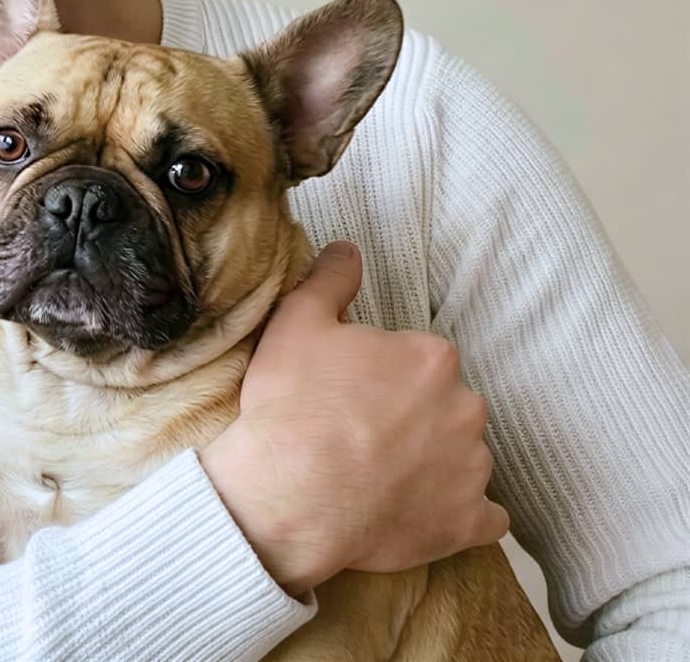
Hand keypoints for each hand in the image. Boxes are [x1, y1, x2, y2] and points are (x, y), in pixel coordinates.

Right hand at [202, 241, 508, 597]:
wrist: (289, 496)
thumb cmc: (292, 407)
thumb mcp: (295, 324)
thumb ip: (330, 280)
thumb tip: (348, 249)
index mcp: (432, 358)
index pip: (418, 360)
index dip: (380, 376)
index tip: (349, 393)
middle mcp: (466, 408)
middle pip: (445, 407)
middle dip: (413, 418)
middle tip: (361, 435)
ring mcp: (472, 470)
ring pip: (463, 458)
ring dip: (433, 465)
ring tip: (378, 479)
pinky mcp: (468, 523)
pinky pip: (482, 518)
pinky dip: (459, 515)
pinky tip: (421, 512)